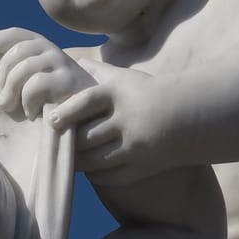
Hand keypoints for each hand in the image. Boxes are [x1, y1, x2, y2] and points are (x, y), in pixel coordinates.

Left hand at [0, 28, 95, 119]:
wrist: (90, 114)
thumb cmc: (52, 97)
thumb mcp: (32, 76)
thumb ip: (12, 67)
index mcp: (40, 44)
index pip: (14, 34)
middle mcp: (51, 49)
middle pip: (15, 54)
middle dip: (2, 78)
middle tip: (3, 99)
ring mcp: (61, 64)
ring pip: (23, 69)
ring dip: (10, 91)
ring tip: (10, 107)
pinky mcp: (67, 83)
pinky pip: (36, 85)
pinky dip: (27, 102)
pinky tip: (31, 113)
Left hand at [46, 68, 173, 184]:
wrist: (187, 118)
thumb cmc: (149, 94)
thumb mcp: (126, 79)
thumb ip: (99, 72)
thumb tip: (71, 62)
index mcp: (121, 94)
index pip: (86, 102)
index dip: (67, 111)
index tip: (51, 120)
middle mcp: (128, 119)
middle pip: (87, 136)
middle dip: (70, 142)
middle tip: (55, 143)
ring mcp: (136, 145)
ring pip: (95, 160)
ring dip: (78, 161)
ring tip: (69, 158)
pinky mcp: (142, 167)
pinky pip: (109, 177)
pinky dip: (95, 174)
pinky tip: (90, 168)